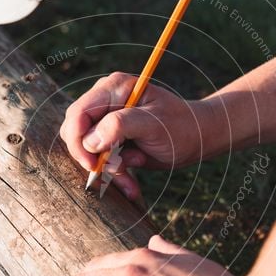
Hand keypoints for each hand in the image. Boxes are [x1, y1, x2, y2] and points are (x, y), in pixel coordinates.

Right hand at [59, 71, 207, 199]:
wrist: (198, 138)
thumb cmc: (181, 126)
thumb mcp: (154, 124)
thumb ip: (120, 126)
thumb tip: (89, 141)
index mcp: (113, 88)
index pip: (78, 114)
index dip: (78, 140)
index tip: (92, 164)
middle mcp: (105, 102)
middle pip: (77, 133)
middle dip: (94, 158)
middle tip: (117, 171)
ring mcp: (107, 121)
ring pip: (88, 151)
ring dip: (109, 170)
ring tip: (134, 178)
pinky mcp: (112, 140)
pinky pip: (102, 161)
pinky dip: (116, 175)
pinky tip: (133, 186)